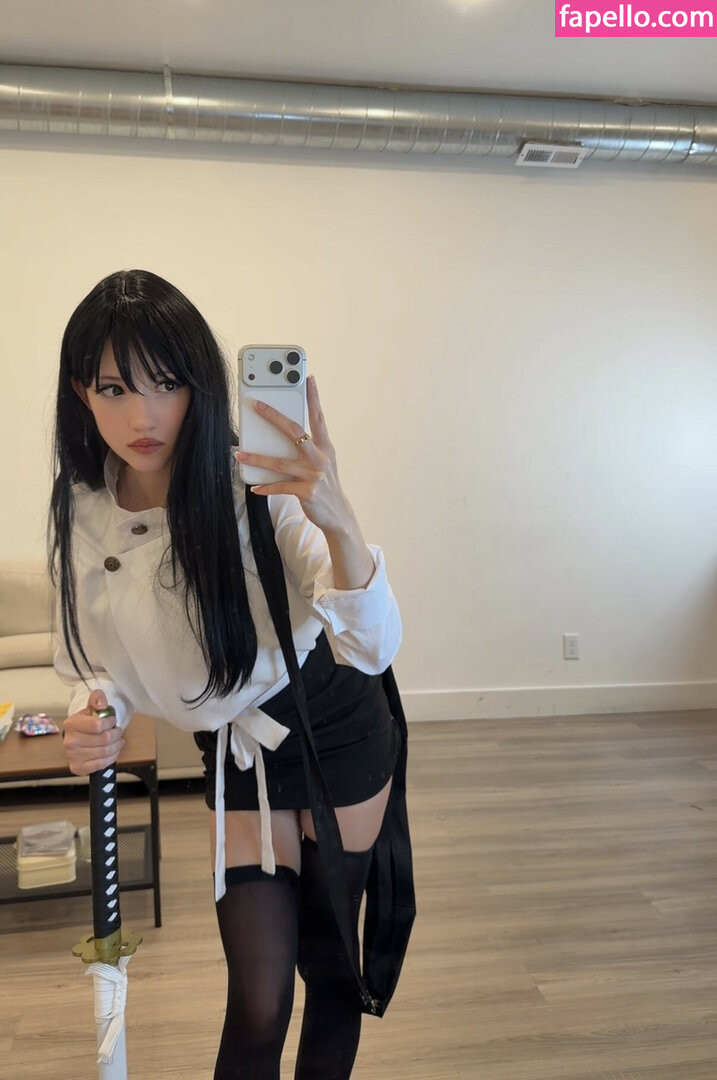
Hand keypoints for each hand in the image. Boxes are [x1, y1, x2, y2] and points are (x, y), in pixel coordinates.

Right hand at [62, 689, 123, 775]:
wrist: (77, 738)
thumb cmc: (86, 723)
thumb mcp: (91, 707)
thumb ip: (97, 699)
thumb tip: (102, 704)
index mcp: (72, 724)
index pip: (98, 725)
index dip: (110, 723)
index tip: (112, 721)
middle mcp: (70, 741)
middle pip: (104, 739)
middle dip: (117, 734)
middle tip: (119, 732)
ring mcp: (72, 756)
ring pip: (105, 752)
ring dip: (117, 746)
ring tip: (118, 741)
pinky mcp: (77, 768)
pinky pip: (101, 764)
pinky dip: (112, 757)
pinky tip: (113, 751)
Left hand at [236, 375, 353, 533]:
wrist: (338, 514)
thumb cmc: (326, 485)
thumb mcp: (322, 463)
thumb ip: (308, 449)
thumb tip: (284, 435)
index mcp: (325, 447)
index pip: (318, 417)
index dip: (314, 397)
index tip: (308, 378)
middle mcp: (320, 458)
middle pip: (295, 432)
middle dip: (274, 417)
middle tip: (256, 405)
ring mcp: (314, 475)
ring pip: (280, 462)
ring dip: (257, 458)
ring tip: (240, 455)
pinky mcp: (306, 492)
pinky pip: (281, 486)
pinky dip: (266, 487)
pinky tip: (255, 487)